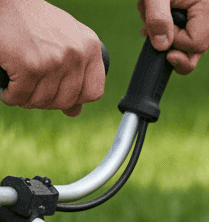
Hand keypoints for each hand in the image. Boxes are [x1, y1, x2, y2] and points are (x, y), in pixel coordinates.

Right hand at [0, 0, 104, 115]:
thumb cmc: (31, 18)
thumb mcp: (64, 38)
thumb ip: (76, 70)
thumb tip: (75, 110)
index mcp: (89, 46)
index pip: (93, 91)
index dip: (76, 99)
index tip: (61, 94)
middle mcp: (76, 54)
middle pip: (67, 100)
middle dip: (47, 101)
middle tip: (32, 91)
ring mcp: (54, 61)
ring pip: (43, 100)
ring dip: (28, 99)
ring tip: (19, 89)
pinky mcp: (29, 66)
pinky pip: (21, 96)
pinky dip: (11, 96)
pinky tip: (7, 90)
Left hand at [137, 0, 208, 74]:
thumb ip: (157, 18)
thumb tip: (162, 47)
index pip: (194, 45)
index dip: (171, 41)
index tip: (153, 26)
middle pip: (194, 50)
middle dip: (168, 41)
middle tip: (147, 27)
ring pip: (189, 45)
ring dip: (166, 34)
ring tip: (150, 11)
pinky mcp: (206, 19)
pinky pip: (189, 36)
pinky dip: (171, 29)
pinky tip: (158, 13)